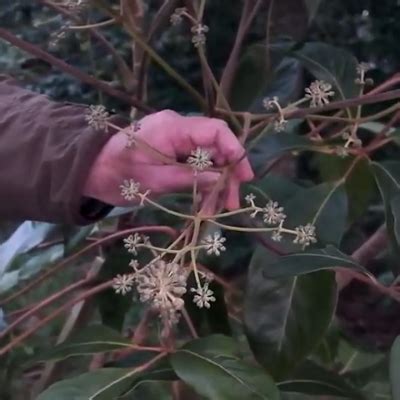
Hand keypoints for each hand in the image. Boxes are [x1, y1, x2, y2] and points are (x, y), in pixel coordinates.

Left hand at [83, 110, 253, 209]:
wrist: (91, 172)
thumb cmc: (117, 174)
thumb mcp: (154, 180)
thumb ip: (189, 178)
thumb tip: (220, 179)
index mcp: (173, 128)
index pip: (215, 130)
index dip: (235, 150)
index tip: (244, 175)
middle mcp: (179, 130)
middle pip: (215, 148)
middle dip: (226, 176)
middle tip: (230, 204)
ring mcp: (177, 143)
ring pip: (208, 161)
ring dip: (215, 185)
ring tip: (215, 211)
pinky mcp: (174, 155)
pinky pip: (196, 167)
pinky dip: (202, 185)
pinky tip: (205, 204)